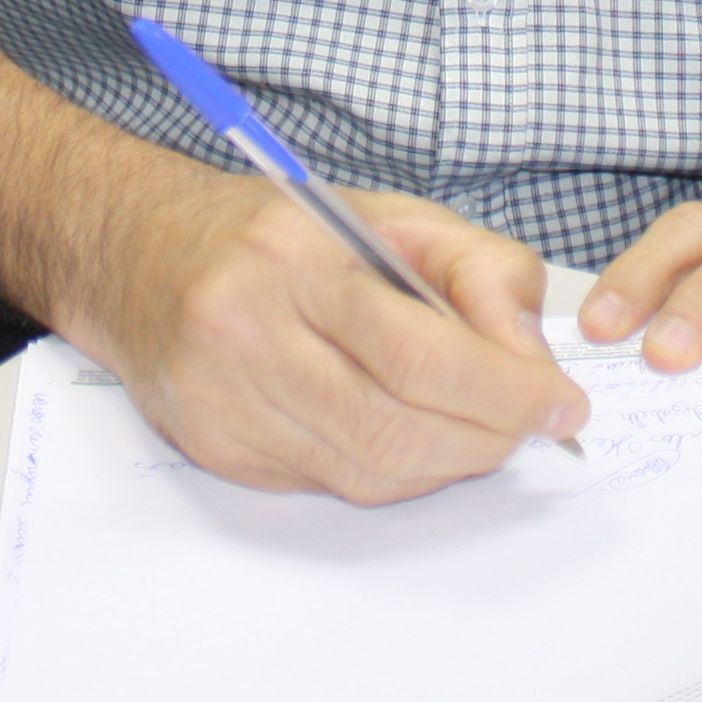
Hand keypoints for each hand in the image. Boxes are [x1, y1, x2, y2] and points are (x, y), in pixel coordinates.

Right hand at [70, 171, 588, 505]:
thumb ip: (476, 268)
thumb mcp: (388, 214)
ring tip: (486, 432)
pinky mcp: (215, 451)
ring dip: (447, 465)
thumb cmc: (277, 233)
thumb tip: (530, 352)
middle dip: (487, 437)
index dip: (505, 391)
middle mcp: (245, 335)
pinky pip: (329, 486)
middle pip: (394, 428)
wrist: (140, 254)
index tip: (561, 402)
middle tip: (534, 424)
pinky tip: (417, 442)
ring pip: (366, 472)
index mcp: (293, 261)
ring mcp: (222, 402)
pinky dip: (392, 475)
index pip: (419, 353)